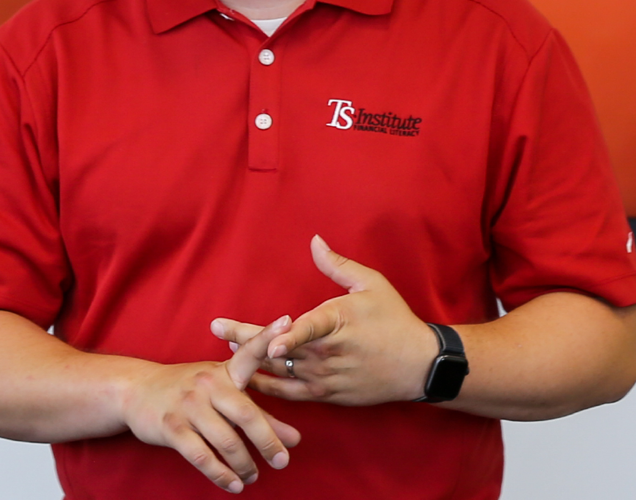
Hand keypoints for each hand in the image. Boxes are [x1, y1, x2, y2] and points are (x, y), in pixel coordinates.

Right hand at [119, 316, 301, 492]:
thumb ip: (261, 416)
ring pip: (226, 441)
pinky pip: (202, 456)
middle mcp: (207, 385)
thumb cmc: (188, 391)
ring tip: (254, 476)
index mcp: (223, 372)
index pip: (248, 352)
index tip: (287, 321)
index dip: (267, 337)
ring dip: (244, 464)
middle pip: (246, 414)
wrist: (136, 390)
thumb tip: (294, 440)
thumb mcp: (223, 393)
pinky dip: (221, 474)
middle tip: (282, 461)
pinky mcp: (172, 428)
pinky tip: (234, 484)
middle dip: (267, 441)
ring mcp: (188, 406)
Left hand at [211, 236, 438, 405]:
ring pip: (280, 370)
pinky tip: (247, 378)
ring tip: (226, 346)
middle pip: (280, 347)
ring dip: (251, 359)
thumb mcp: (372, 284)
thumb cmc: (395, 320)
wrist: (419, 366)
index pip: (308, 330)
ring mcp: (326, 376)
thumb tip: (314, 241)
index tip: (266, 341)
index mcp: (339, 322)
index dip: (286, 337)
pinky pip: (290, 393)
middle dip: (245, 337)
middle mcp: (328, 353)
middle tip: (216, 326)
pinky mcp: (327, 393)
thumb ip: (338, 265)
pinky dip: (267, 386)